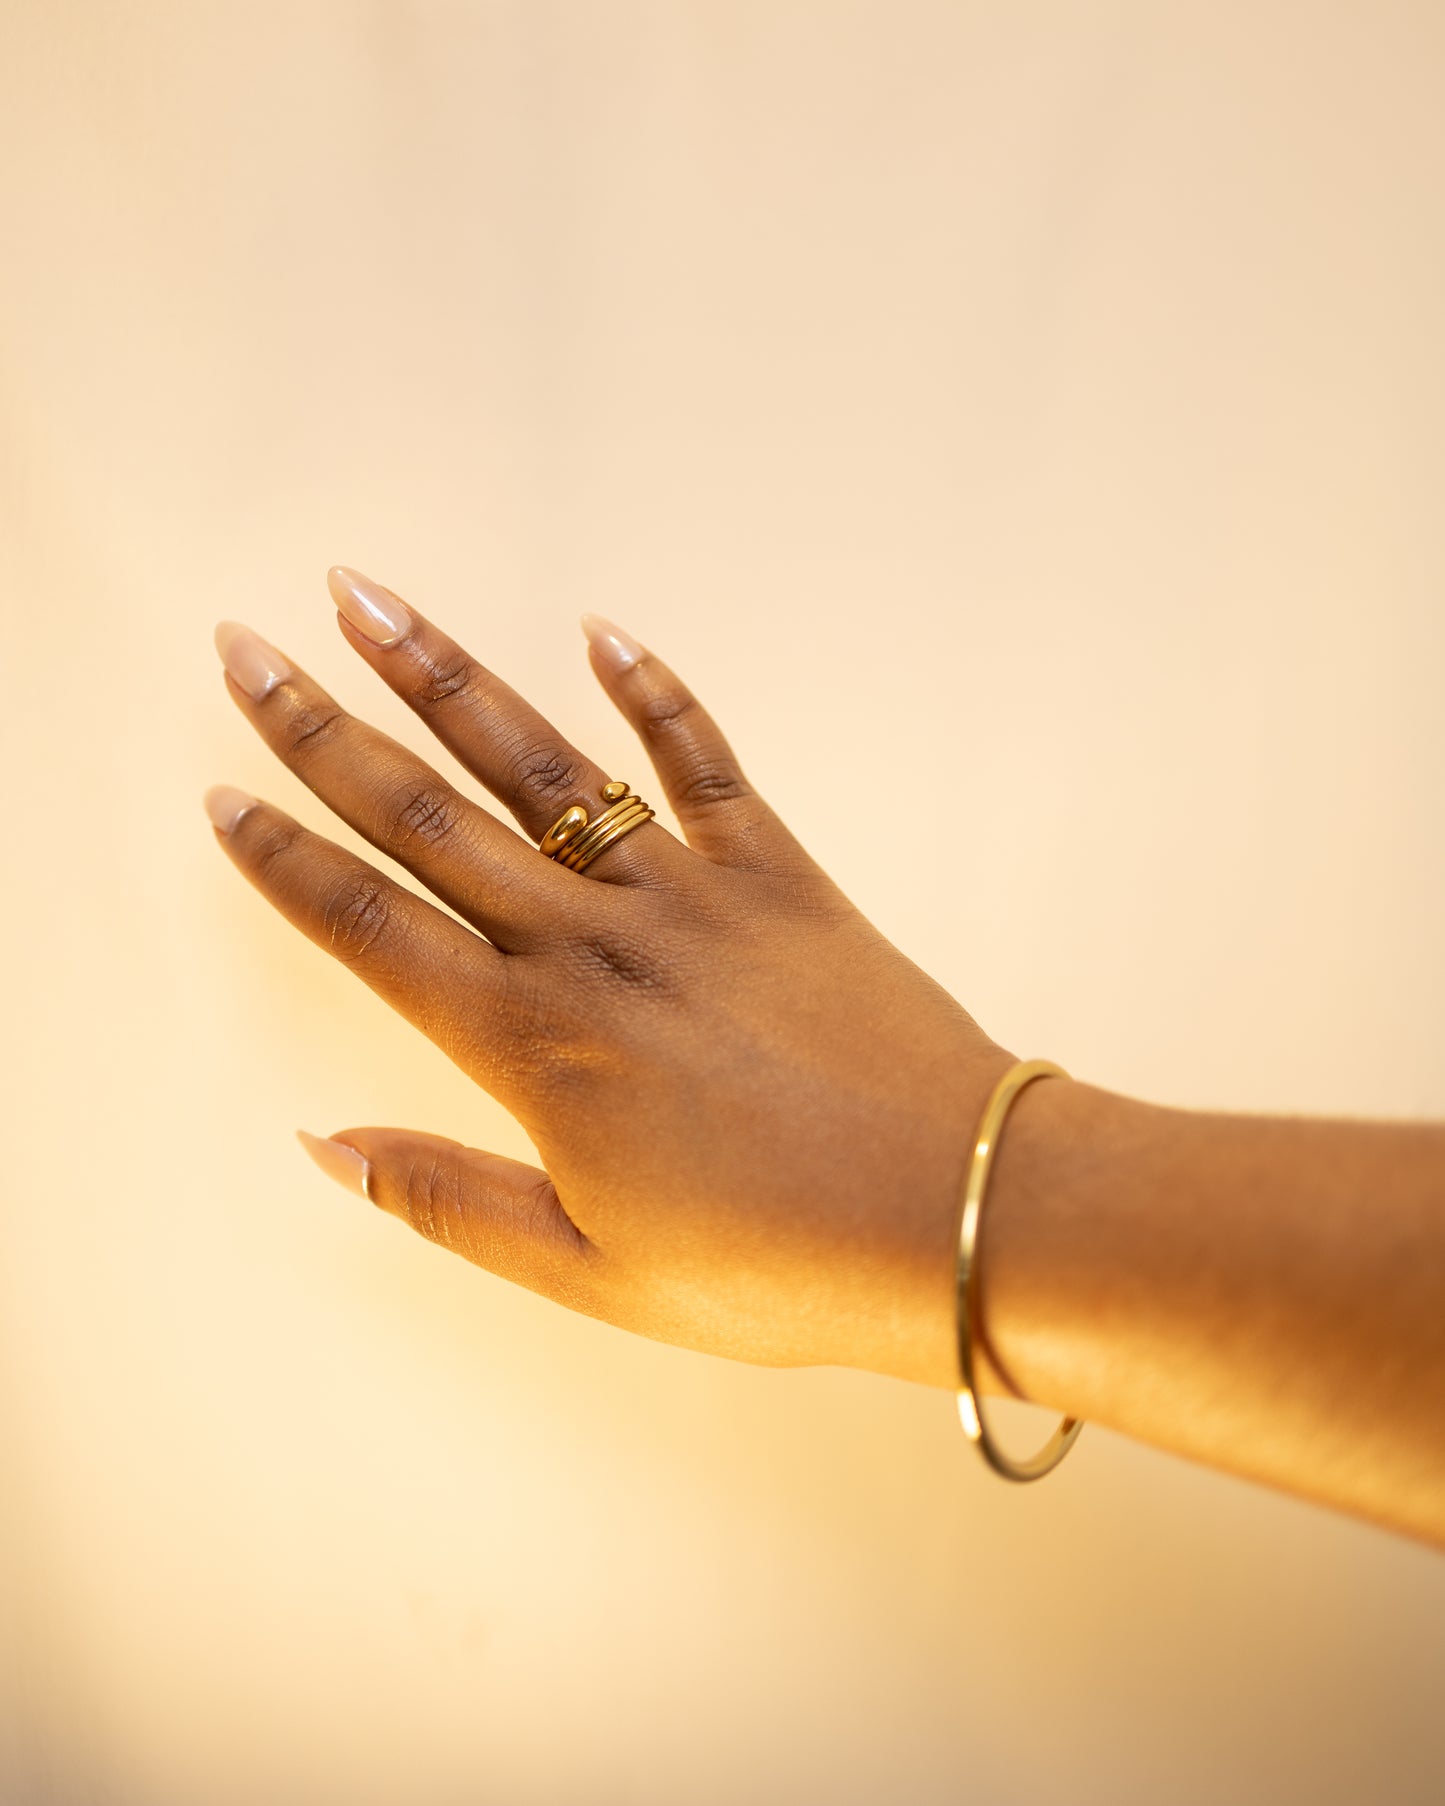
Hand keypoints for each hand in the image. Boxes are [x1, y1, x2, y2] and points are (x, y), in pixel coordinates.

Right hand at [207, 568, 1015, 1390]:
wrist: (959, 1216)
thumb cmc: (776, 1265)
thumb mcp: (591, 1272)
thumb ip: (446, 1200)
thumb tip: (322, 1144)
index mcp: (534, 1045)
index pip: (372, 927)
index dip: (284, 860)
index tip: (220, 796)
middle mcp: (594, 947)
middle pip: (428, 818)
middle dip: (322, 730)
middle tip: (246, 647)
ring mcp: (688, 897)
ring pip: (542, 764)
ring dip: (447, 677)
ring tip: (369, 601)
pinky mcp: (779, 875)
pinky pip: (703, 762)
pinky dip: (653, 691)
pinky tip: (599, 630)